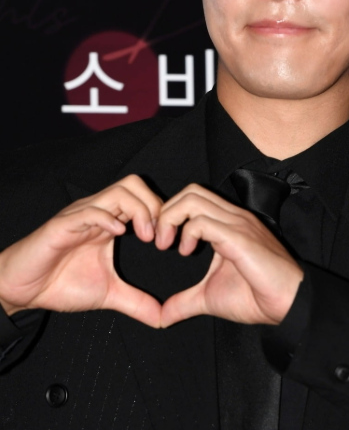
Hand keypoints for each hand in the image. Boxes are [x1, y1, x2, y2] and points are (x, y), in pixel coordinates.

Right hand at [0, 175, 162, 327]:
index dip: (162, 214)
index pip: (143, 197)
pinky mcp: (63, 225)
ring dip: (138, 211)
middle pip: (134, 185)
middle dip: (154, 206)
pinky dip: (108, 218)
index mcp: (110, 222)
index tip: (170, 242)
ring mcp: (81, 215)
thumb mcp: (108, 294)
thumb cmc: (61, 284)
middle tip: (161, 237)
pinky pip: (89, 211)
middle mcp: (98, 212)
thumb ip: (137, 302)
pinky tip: (119, 234)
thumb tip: (163, 319)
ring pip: (117, 191)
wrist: (22, 290)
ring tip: (146, 237)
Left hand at [155, 185, 303, 327]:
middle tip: (160, 242)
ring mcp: (237, 223)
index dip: (171, 215)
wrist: (287, 304)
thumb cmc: (256, 297)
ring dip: (171, 219)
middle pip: (190, 191)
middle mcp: (232, 216)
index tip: (161, 242)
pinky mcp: (239, 236)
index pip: (193, 198)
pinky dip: (186, 233)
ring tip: (169, 246)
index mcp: (227, 223)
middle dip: (167, 212)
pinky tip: (186, 253)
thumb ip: (184, 302)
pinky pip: (203, 221)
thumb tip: (160, 317)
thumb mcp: (209, 298)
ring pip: (193, 199)